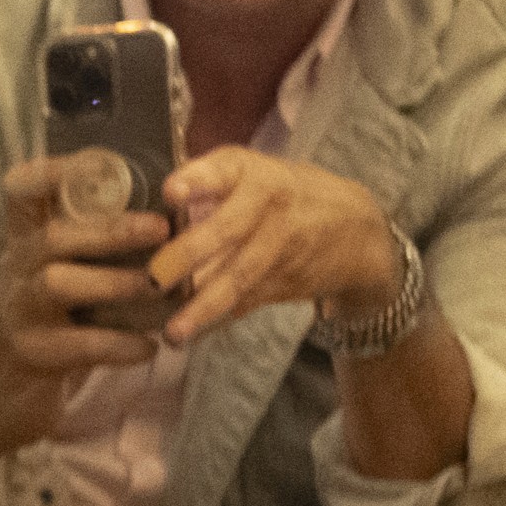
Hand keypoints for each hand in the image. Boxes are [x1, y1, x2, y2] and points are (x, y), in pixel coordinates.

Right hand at [0, 153, 177, 446]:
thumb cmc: (41, 340)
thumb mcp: (53, 291)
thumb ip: (85, 261)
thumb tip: (152, 225)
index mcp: (19, 250)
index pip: (21, 194)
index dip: (53, 170)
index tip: (101, 159)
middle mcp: (11, 273)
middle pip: (52, 235)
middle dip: (110, 229)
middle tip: (160, 228)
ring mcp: (14, 314)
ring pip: (60, 284)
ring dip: (116, 283)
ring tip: (160, 289)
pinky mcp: (28, 355)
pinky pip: (79, 344)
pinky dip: (119, 344)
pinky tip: (148, 348)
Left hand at [143, 146, 402, 348]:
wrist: (357, 229)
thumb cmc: (283, 194)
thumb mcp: (255, 172)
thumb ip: (206, 184)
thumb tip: (148, 210)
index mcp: (253, 172)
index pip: (224, 170)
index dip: (198, 180)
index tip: (171, 192)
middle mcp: (269, 205)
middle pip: (229, 229)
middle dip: (191, 254)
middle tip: (155, 278)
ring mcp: (281, 246)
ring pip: (240, 276)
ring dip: (205, 306)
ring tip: (174, 332)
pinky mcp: (287, 280)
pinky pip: (248, 302)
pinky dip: (219, 320)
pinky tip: (194, 336)